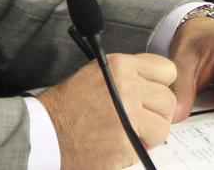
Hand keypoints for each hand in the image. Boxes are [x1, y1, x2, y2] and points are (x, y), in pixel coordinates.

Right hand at [39, 53, 176, 168]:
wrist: (46, 132)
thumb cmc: (68, 105)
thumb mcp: (97, 73)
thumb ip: (128, 74)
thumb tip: (154, 84)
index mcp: (120, 66)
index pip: (166, 70)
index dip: (160, 84)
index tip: (153, 94)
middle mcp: (128, 87)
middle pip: (168, 99)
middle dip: (157, 112)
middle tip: (142, 118)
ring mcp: (129, 115)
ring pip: (164, 124)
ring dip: (152, 131)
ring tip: (133, 132)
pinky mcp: (127, 142)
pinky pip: (150, 145)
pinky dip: (141, 147)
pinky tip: (123, 143)